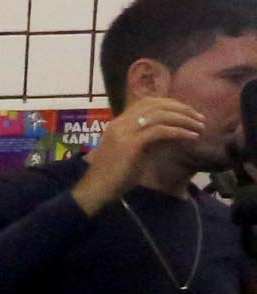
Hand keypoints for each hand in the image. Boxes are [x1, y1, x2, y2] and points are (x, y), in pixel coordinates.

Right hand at [76, 91, 214, 208]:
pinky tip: (191, 137)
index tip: (188, 113)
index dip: (171, 104)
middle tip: (199, 118)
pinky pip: (160, 131)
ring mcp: (124, 132)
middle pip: (156, 104)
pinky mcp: (130, 144)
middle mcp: (120, 123)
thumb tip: (174, 133)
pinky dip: (179, 131)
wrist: (94, 191)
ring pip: (160, 115)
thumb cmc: (113, 177)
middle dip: (182, 108)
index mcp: (119, 123)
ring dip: (184, 119)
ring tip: (199, 127)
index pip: (148, 102)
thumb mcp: (135, 153)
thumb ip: (150, 140)